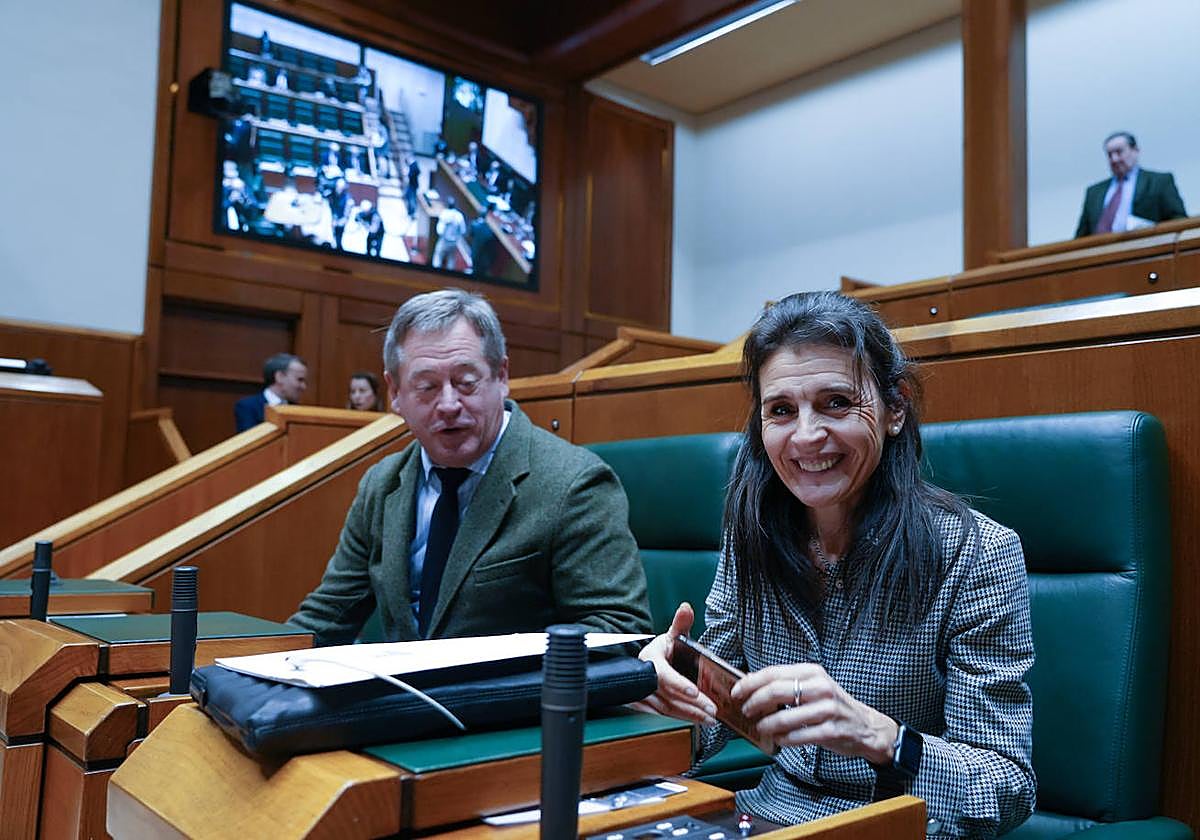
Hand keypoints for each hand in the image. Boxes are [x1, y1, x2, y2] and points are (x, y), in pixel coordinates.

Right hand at [629, 603, 717, 724]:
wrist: (648, 663)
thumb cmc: (663, 649)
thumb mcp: (672, 634)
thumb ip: (681, 623)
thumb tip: (686, 608)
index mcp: (651, 659)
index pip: (664, 675)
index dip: (678, 684)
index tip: (695, 691)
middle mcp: (645, 678)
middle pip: (669, 696)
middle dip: (692, 705)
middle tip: (712, 710)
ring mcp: (644, 693)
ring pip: (667, 709)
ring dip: (690, 715)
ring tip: (710, 718)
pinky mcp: (647, 705)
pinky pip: (665, 714)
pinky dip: (682, 718)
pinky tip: (697, 720)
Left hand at [732, 664, 897, 763]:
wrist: (866, 726)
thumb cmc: (833, 706)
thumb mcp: (813, 687)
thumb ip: (787, 684)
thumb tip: (751, 685)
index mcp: (812, 672)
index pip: (773, 673)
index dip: (750, 683)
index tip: (737, 692)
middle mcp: (821, 687)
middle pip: (776, 691)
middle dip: (754, 703)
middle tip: (746, 711)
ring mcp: (828, 709)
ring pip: (785, 717)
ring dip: (767, 725)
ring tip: (761, 728)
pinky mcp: (831, 731)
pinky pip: (798, 736)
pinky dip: (783, 739)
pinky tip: (778, 740)